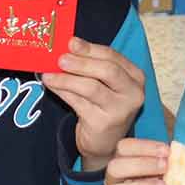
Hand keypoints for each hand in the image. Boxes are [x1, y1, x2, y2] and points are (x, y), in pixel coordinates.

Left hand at [41, 37, 145, 173]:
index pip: (113, 56)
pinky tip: (51, 85)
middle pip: (107, 71)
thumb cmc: (104, 105)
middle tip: (60, 58)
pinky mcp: (103, 123)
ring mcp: (120, 110)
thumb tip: (65, 48)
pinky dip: (62, 92)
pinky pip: (78, 103)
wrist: (106, 141)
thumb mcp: (105, 83)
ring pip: (91, 88)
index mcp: (135, 76)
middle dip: (81, 63)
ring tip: (49, 74)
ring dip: (67, 79)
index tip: (70, 42)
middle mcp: (133, 93)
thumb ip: (91, 65)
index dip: (90, 48)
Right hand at [105, 137, 184, 184]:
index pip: (123, 148)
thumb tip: (180, 152)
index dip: (143, 146)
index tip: (166, 151)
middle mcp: (115, 182)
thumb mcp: (175, 176)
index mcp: (125, 164)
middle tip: (165, 167)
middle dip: (141, 164)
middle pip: (114, 167)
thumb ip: (175, 164)